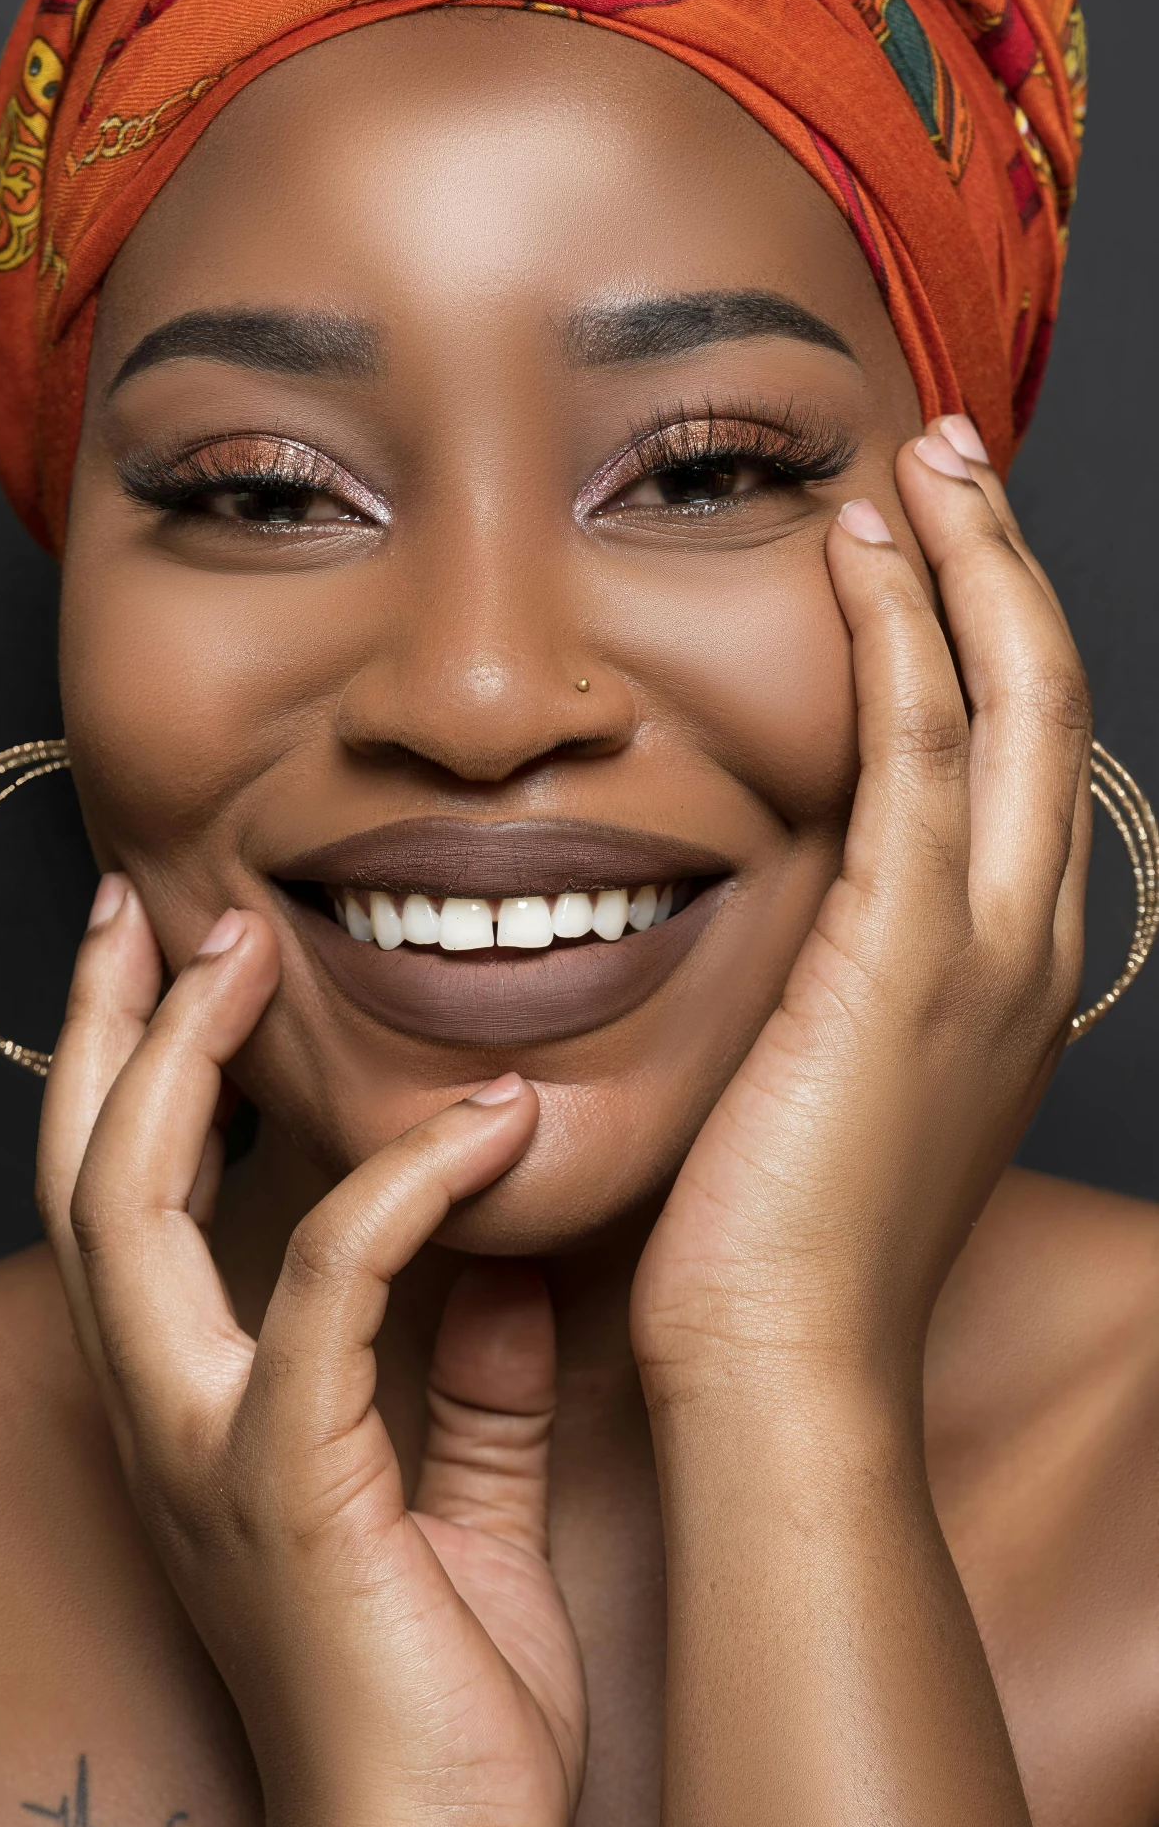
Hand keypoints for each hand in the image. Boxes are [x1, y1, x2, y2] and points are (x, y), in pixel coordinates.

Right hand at [35, 891, 586, 1826]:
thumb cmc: (442, 1725)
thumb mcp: (462, 1521)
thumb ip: (473, 1399)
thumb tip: (514, 1274)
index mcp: (202, 1421)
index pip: (130, 1215)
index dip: (134, 1082)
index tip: (176, 967)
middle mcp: (170, 1419)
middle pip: (83, 1182)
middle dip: (104, 1032)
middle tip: (149, 905)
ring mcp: (210, 1449)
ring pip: (133, 1213)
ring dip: (179, 1065)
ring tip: (240, 948)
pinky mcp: (290, 1485)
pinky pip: (328, 1295)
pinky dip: (399, 1193)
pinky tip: (484, 1124)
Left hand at [631, 419, 1091, 1409]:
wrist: (786, 1370)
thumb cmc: (775, 1250)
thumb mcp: (827, 1090)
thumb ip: (832, 988)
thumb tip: (778, 922)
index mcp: (1008, 979)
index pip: (1024, 766)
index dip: (994, 640)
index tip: (936, 547)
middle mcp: (1027, 948)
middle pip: (1051, 702)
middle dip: (1005, 564)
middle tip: (950, 456)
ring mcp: (984, 948)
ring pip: (1009, 698)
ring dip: (965, 562)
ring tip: (916, 462)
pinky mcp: (908, 954)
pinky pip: (923, 748)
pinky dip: (901, 634)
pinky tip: (856, 555)